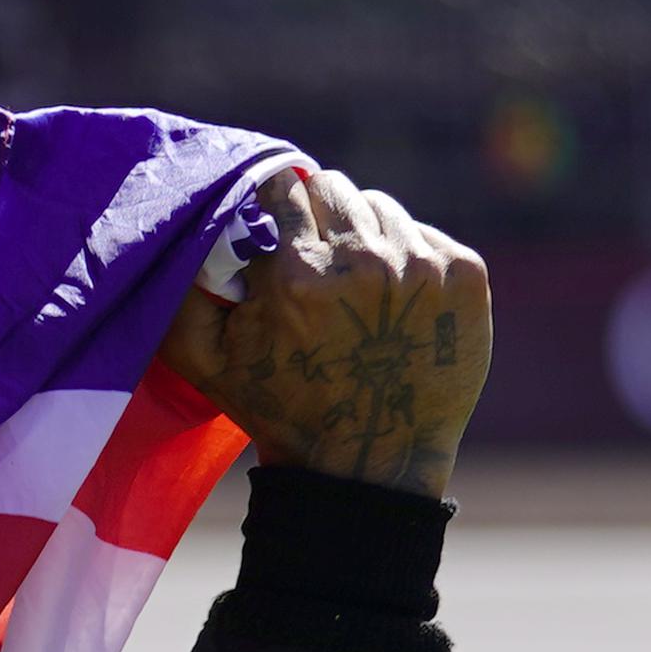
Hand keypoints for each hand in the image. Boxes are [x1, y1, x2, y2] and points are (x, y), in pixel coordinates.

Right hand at [159, 168, 491, 500]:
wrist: (367, 465)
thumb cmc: (279, 411)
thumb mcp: (205, 359)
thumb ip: (184, 285)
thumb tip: (204, 215)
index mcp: (298, 271)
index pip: (281, 187)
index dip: (271, 203)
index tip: (272, 223)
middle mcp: (364, 258)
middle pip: (332, 186)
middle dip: (316, 213)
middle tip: (312, 256)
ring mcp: (422, 263)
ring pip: (379, 206)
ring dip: (361, 234)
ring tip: (353, 286)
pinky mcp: (465, 274)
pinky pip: (425, 232)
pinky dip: (407, 255)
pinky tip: (394, 302)